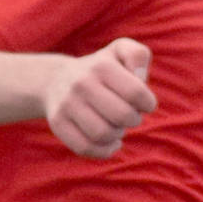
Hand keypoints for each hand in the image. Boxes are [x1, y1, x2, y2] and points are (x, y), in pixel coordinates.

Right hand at [43, 38, 156, 157]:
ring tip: (116, 126)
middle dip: (133, 120)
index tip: (144, 103)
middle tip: (129, 116)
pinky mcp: (58, 123)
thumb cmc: (101, 70)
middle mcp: (81, 83)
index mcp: (101, 66)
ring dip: (117, 134)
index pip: (136, 93)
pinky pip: (86, 147)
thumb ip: (137, 55)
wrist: (55, 79)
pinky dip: (104, 150)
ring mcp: (67, 104)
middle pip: (122, 116)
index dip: (147, 103)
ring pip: (103, 134)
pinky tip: (110, 142)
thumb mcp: (120, 52)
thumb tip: (140, 78)